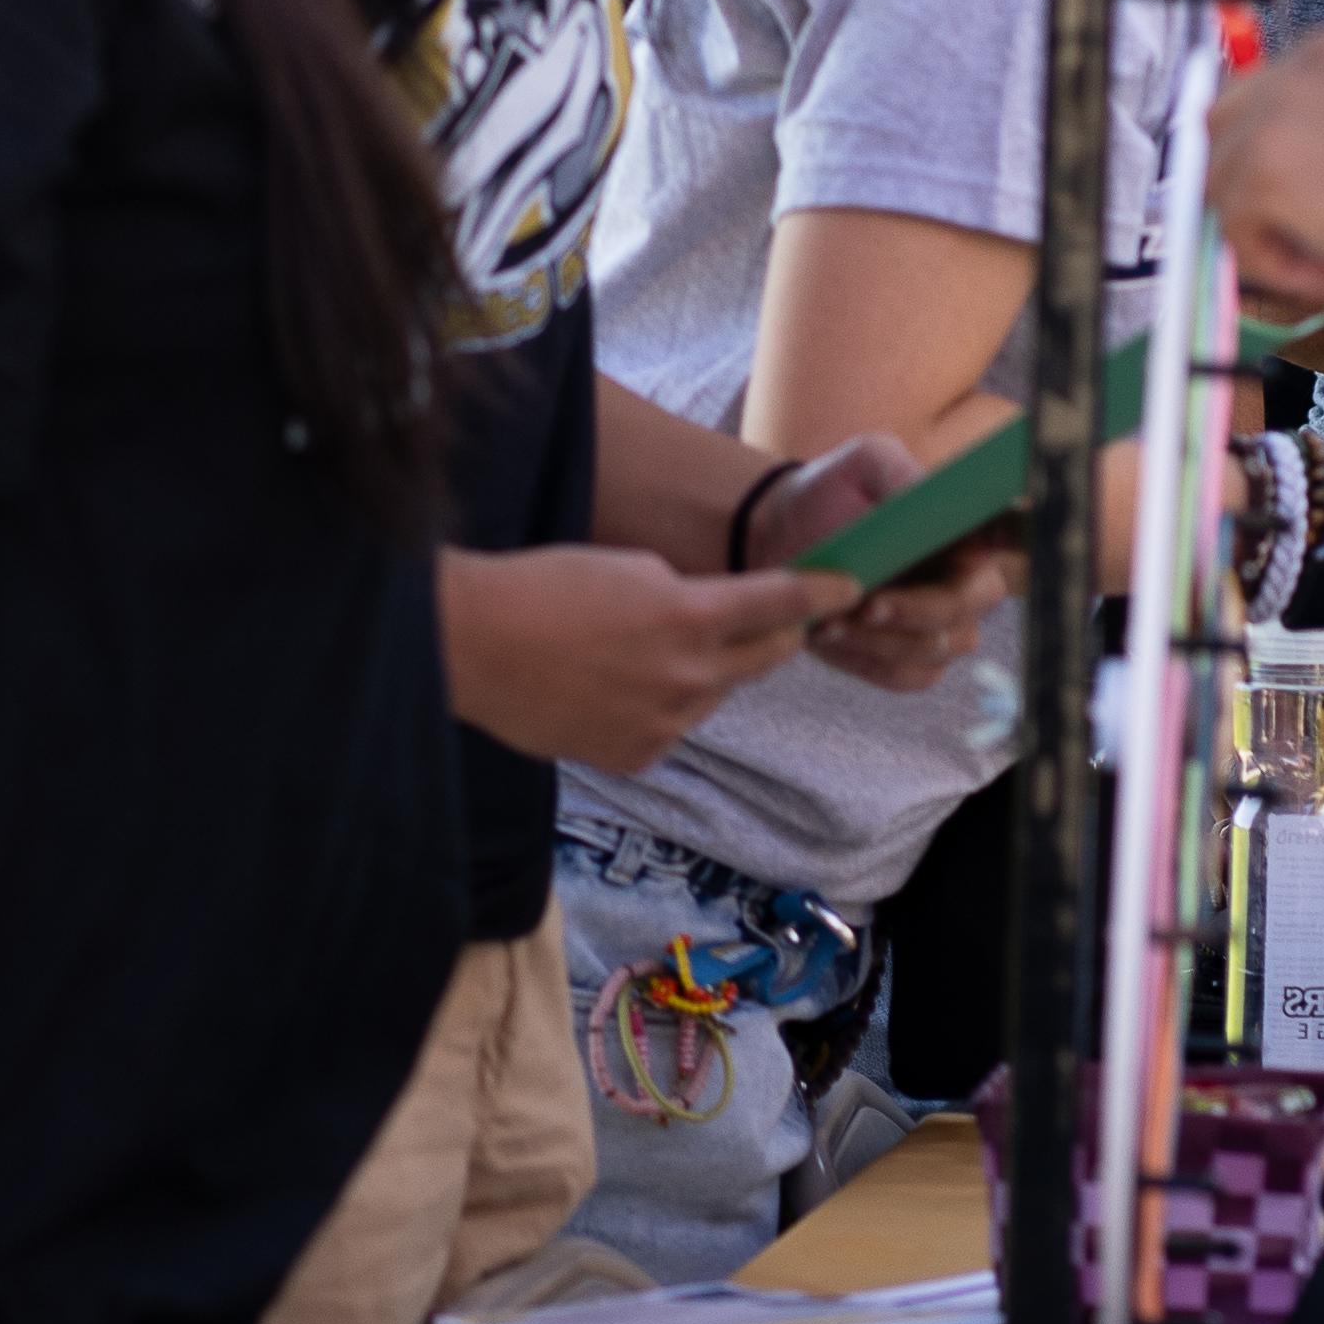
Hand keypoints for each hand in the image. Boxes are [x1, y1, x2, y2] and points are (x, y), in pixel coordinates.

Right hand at [443, 543, 847, 769]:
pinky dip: (663, 707)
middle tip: (778, 619)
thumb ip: (688, 593)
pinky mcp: (636, 756)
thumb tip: (715, 616)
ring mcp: (664, 724)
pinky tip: (620, 687)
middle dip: (776, 634)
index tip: (850, 585)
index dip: (820, 592)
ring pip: (716, 695)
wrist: (474, 646)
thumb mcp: (631, 567)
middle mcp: (688, 677)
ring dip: (710, 673)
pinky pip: (673, 727)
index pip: (779, 603)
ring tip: (654, 650)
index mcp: (690, 616)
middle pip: (764, 657)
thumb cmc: (545, 586)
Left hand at [734, 435, 1008, 693]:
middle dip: (915, 611)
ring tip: (831, 620)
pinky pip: (905, 676)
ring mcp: (944, 628)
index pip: (1012, 540)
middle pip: (963, 611)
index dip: (1011, 545)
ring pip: (933, 649)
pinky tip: (829, 635)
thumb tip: (928, 496)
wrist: (786, 534)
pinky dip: (867, 660)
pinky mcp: (909, 661)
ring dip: (879, 639)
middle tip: (868, 602)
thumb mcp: (864, 462)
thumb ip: (898, 470)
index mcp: (969, 532)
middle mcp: (969, 583)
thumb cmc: (836, 491)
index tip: (980, 548)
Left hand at [1219, 14, 1323, 318]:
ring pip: (1224, 167)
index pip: (1287, 82)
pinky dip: (1270, 259)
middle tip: (1279, 227)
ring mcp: (1285, 101)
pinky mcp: (1265, 160)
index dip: (1288, 143)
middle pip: (1234, 108)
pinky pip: (1233, 219)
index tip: (1308, 188)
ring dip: (1262, 222)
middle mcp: (1320, 51)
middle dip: (1248, 171)